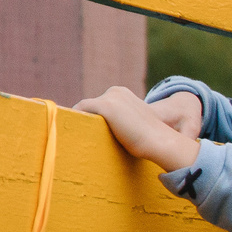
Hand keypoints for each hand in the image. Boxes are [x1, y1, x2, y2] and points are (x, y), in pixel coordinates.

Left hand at [75, 86, 200, 172]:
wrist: (158, 141)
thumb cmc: (150, 139)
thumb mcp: (134, 123)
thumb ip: (123, 121)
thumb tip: (114, 131)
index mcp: (122, 93)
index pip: (98, 104)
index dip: (91, 118)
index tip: (87, 131)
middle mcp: (115, 91)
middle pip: (89, 105)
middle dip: (84, 118)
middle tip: (79, 134)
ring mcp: (109, 97)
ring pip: (83, 109)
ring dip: (79, 120)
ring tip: (75, 135)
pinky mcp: (104, 106)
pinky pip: (79, 111)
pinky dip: (75, 119)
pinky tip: (73, 131)